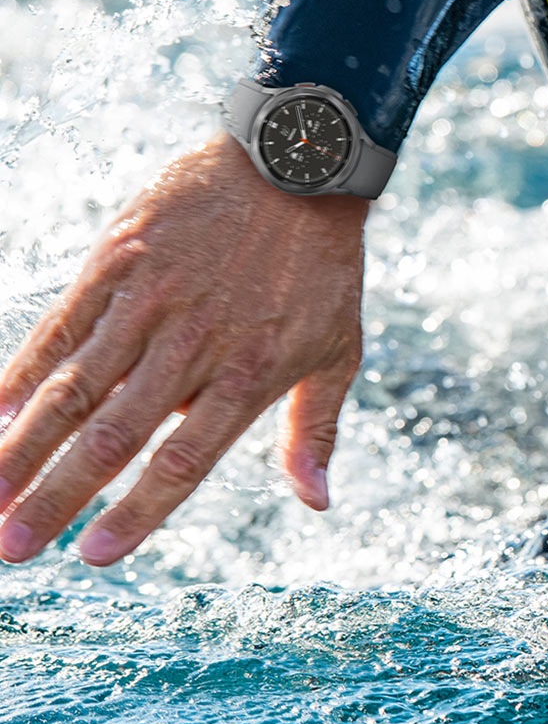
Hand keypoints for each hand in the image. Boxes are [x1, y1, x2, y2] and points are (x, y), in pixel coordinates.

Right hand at [0, 134, 369, 564]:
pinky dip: (19, 374)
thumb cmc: (323, 268)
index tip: (93, 558)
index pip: (183, 460)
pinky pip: (60, 327)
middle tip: (10, 548)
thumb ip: (315, 429)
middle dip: (56, 496)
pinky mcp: (119, 261)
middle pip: (113, 435)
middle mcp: (192, 345)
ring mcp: (149, 301)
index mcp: (248, 374)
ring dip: (22, 447)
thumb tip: (317, 503)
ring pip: (73, 387)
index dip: (138, 512)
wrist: (297, 165)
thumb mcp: (340, 350)